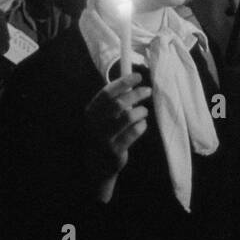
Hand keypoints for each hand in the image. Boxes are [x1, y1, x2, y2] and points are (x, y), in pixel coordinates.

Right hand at [83, 73, 151, 201]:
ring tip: (144, 111)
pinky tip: (141, 124)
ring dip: (141, 111)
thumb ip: (114, 100)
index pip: (107, 92)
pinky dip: (141, 125)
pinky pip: (134, 132)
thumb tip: (132, 77)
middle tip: (148, 90)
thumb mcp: (102, 116)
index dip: (123, 82)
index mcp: (91, 112)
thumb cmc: (105, 132)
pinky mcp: (115, 150)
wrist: (97, 164)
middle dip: (136, 94)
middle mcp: (95, 124)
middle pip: (119, 103)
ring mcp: (104, 138)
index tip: (137, 76)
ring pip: (128, 117)